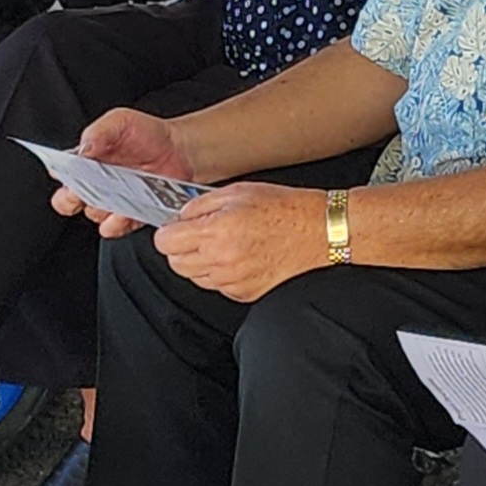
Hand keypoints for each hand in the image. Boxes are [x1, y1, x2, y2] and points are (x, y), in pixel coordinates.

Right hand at [54, 108, 195, 236]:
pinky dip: (118, 223)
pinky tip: (125, 213)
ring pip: (93, 214)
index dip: (62, 177)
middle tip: (82, 191)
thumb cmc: (147, 133)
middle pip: (67, 201)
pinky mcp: (129, 217)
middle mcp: (94, 185)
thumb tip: (81, 150)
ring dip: (99, 209)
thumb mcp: (120, 122)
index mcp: (85, 161)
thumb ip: (98, 132)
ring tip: (113, 197)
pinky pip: (116, 227)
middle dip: (70, 200)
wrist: (180, 149)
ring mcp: (111, 202)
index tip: (69, 174)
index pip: (61, 174)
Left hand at [154, 182, 333, 303]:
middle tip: (202, 233)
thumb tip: (180, 216)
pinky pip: (217, 286)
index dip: (169, 231)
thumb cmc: (287, 209)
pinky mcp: (244, 294)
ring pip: (195, 276)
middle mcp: (221, 260)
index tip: (178, 227)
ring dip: (201, 261)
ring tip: (227, 243)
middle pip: (175, 263)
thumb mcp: (239, 191)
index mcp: (216, 231)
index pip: (165, 242)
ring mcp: (232, 281)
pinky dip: (221, 273)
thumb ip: (201, 204)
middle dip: (182, 247)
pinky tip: (241, 256)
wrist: (320, 232)